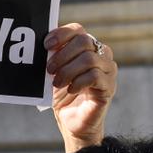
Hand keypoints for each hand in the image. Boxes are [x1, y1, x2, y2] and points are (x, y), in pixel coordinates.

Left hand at [45, 25, 114, 152]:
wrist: (72, 122)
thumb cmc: (63, 95)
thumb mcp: (54, 73)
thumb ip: (52, 57)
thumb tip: (43, 44)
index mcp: (87, 47)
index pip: (78, 30)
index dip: (61, 34)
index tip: (46, 45)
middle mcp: (101, 55)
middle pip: (84, 41)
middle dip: (63, 54)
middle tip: (49, 69)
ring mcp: (108, 71)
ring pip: (89, 59)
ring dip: (68, 70)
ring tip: (57, 83)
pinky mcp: (109, 87)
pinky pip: (95, 76)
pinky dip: (78, 82)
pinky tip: (70, 90)